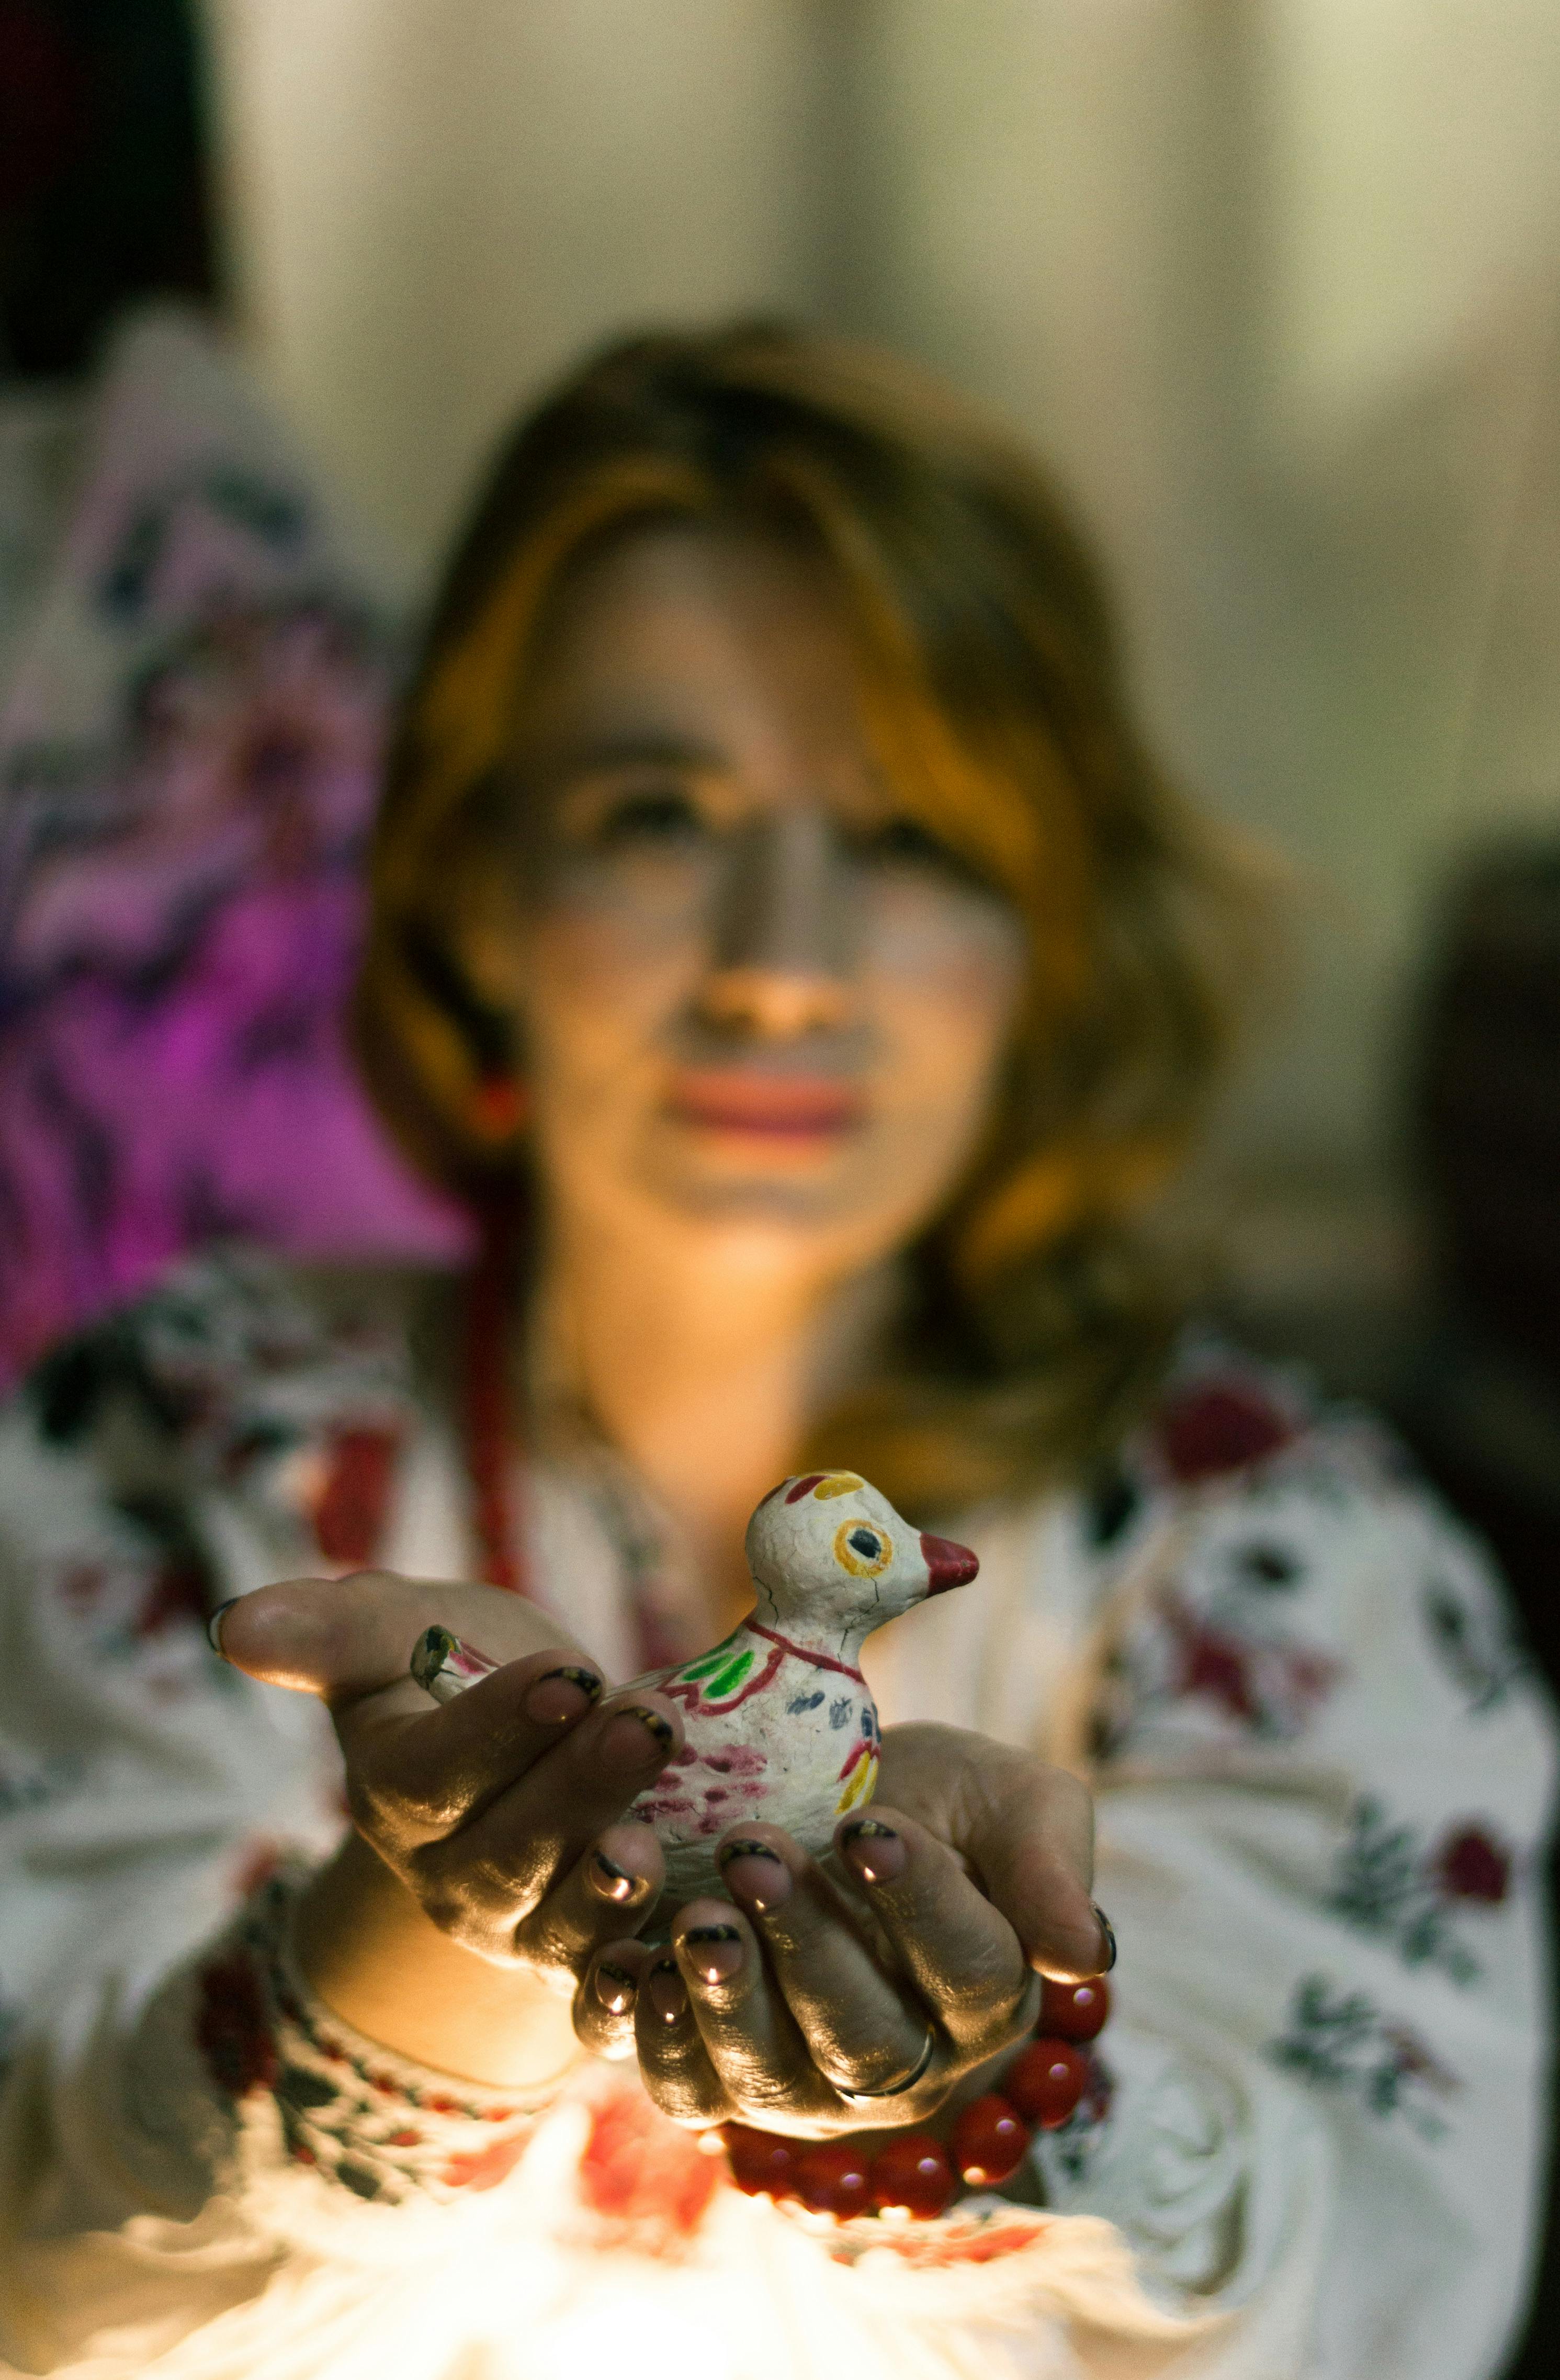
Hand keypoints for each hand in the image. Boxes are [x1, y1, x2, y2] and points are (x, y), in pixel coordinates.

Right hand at [216, 1572, 681, 2074]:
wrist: (535, 1732)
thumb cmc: (455, 1663)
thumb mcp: (394, 1629)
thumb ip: (327, 1631)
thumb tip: (233, 1627)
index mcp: (397, 1792)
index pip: (436, 1771)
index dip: (499, 1728)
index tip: (565, 1675)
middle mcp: (453, 1879)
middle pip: (511, 1851)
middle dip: (581, 1789)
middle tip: (646, 1727)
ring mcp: (523, 1935)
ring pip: (565, 1927)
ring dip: (612, 1891)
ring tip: (654, 1845)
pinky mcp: (591, 1969)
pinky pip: (612, 1999)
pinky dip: (646, 1989)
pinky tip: (690, 1957)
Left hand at [573, 1721, 1104, 2135]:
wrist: (815, 1800)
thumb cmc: (928, 1797)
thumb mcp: (1006, 1800)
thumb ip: (1050, 1865)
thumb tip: (1086, 1954)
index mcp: (990, 1999)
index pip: (970, 1971)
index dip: (919, 1905)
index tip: (867, 1827)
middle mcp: (908, 2068)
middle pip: (868, 2040)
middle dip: (808, 1946)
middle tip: (753, 1850)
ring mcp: (810, 2092)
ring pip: (776, 2080)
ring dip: (730, 1999)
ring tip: (698, 1914)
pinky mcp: (721, 2087)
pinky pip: (689, 2093)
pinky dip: (660, 2041)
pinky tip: (639, 1968)